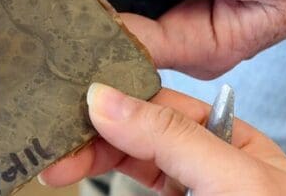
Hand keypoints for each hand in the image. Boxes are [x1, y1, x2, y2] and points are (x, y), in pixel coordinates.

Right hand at [38, 84, 285, 194]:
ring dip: (87, 161)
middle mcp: (204, 164)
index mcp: (231, 140)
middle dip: (92, 137)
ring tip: (55, 165)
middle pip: (135, 134)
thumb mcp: (231, 179)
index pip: (163, 105)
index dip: (117, 100)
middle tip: (55, 149)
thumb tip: (106, 98)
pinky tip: (79, 176)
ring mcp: (183, 193)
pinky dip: (100, 179)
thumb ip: (171, 136)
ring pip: (124, 163)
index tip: (76, 107)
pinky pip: (126, 188)